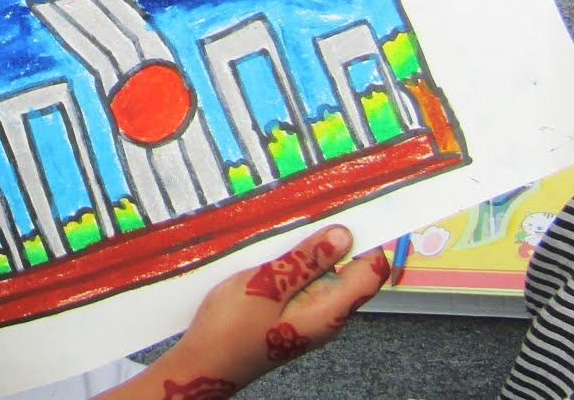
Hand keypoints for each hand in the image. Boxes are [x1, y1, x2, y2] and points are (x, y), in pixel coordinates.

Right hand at [101, 225, 387, 398]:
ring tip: (284, 225)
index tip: (350, 207)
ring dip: (307, 251)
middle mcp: (326, 314)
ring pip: (321, 276)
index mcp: (329, 310)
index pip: (370, 271)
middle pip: (347, 271)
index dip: (367, 239)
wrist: (203, 365)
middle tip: (309, 207)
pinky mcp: (288, 315)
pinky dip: (291, 265)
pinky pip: (301, 284)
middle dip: (333, 240)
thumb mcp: (266, 286)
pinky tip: (270, 250)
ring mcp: (307, 316)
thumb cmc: (231, 329)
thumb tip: (343, 235)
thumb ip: (305, 261)